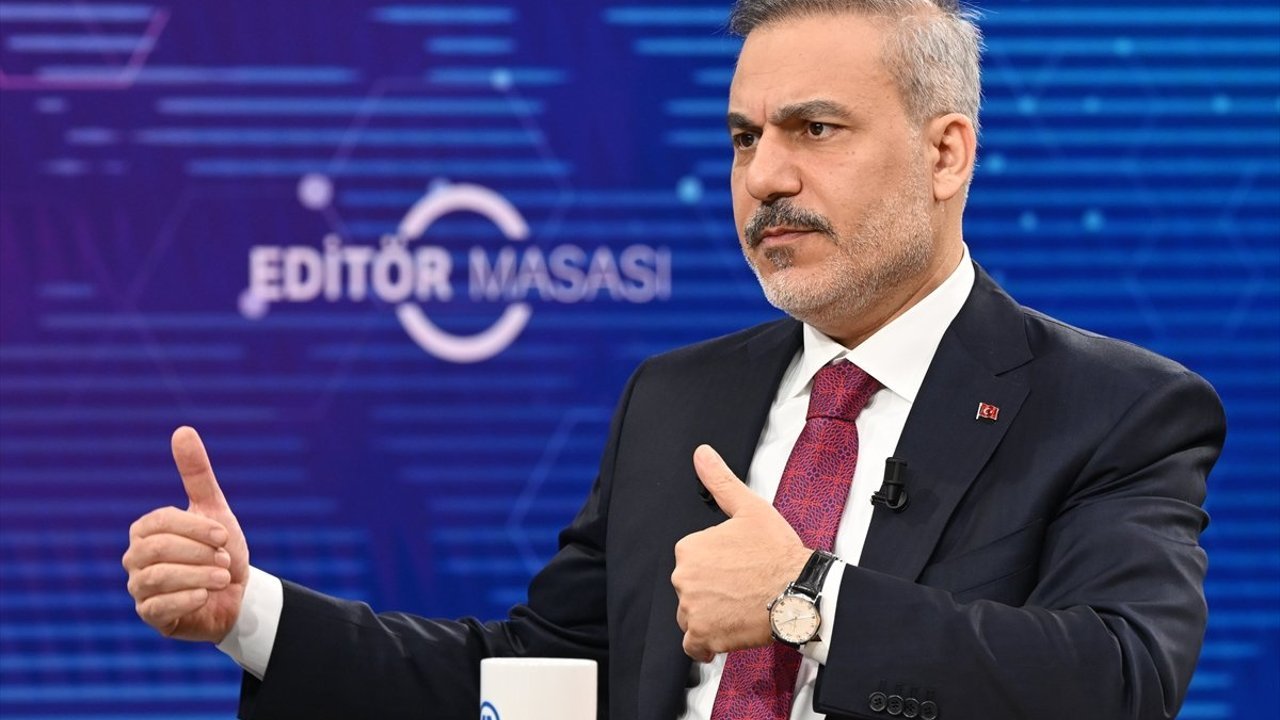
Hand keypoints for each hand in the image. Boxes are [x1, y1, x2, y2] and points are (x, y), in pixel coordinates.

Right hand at [122, 427, 249, 641]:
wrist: (238, 593)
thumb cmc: (221, 549)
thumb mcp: (214, 509)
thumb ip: (196, 474)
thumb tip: (182, 429)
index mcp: (147, 530)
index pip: (160, 522)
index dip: (195, 528)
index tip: (225, 534)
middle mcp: (135, 558)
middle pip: (156, 550)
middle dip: (198, 553)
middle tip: (225, 559)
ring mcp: (140, 588)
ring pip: (156, 578)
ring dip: (197, 576)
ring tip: (223, 576)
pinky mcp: (151, 616)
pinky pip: (157, 608)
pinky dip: (186, 599)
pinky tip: (206, 596)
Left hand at [672, 445, 811, 662]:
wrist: (799, 591)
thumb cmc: (778, 551)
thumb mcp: (750, 508)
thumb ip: (720, 481)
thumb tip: (701, 453)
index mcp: (689, 548)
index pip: (695, 562)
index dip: (719, 566)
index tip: (740, 568)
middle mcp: (683, 578)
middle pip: (693, 590)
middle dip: (713, 592)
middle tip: (744, 590)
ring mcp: (691, 608)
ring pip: (693, 616)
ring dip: (712, 616)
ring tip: (742, 609)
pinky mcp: (703, 635)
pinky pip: (694, 645)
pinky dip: (707, 643)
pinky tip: (728, 633)